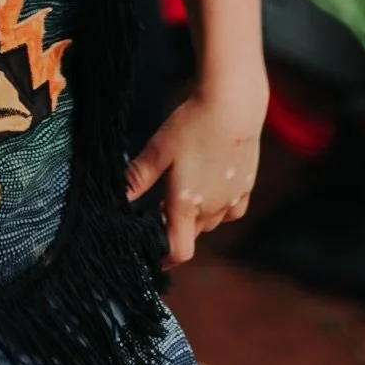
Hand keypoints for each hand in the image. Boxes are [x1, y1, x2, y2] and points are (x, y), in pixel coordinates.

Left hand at [127, 81, 265, 266]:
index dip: (164, 258)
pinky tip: (210, 187)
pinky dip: (218, 206)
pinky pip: (231, 210)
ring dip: (195, 216)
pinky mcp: (247, 187)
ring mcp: (232, 200)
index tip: (152, 253)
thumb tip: (117, 200)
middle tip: (158, 207)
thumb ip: (138, 178)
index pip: (179, 251)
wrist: (235, 106)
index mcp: (186, 206)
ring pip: (210, 222)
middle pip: (191, 234)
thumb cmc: (192, 126)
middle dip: (174, 228)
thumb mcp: (158, 150)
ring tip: (182, 192)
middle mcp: (212, 210)